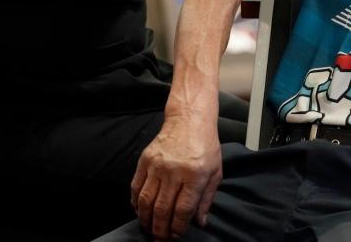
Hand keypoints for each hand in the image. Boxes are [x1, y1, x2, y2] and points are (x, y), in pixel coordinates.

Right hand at [130, 113, 221, 239]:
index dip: (178, 227)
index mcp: (195, 174)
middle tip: (161, 238)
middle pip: (162, 208)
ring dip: (146, 219)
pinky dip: (136, 202)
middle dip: (160, 228)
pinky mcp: (145, 160)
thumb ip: (207, 198)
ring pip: (146, 200)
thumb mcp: (215, 172)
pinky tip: (140, 210)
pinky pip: (136, 186)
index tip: (176, 235)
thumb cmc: (205, 146)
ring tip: (149, 228)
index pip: (183, 209)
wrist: (189, 120)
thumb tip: (200, 222)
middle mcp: (174, 170)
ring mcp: (157, 165)